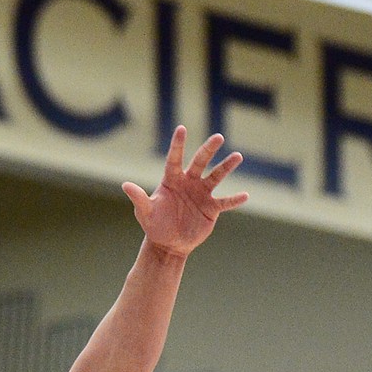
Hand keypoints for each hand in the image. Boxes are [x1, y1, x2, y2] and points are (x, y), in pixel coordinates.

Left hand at [123, 127, 247, 258]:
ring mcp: (202, 194)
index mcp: (172, 180)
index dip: (178, 145)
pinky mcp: (211, 208)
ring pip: (216, 177)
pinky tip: (245, 195)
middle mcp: (189, 182)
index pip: (175, 159)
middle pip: (200, 162)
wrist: (168, 244)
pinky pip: (225, 202)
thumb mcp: (145, 212)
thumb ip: (138, 198)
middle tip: (218, 137)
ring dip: (226, 167)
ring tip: (237, 156)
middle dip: (208, 149)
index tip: (182, 128)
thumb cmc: (155, 225)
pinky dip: (235, 200)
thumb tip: (125, 185)